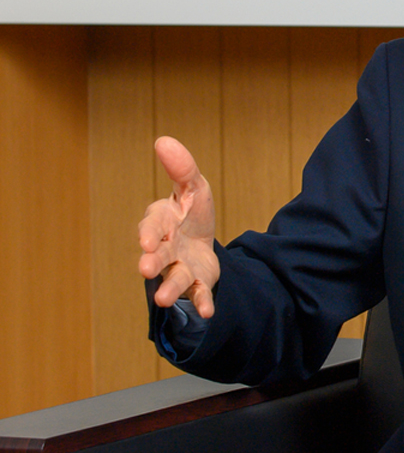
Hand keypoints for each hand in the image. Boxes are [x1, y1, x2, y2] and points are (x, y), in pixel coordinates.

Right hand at [137, 136, 219, 317]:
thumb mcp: (192, 188)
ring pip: (173, 278)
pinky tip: (208, 313)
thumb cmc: (191, 213)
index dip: (149, 231)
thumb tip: (163, 140)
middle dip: (152, 261)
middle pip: (157, 255)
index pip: (153, 225)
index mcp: (162, 222)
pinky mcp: (197, 282)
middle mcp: (166, 247)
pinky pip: (198, 294)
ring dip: (169, 287)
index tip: (146, 240)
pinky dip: (201, 303)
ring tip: (165, 299)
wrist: (201, 243)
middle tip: (145, 268)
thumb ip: (181, 168)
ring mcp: (180, 267)